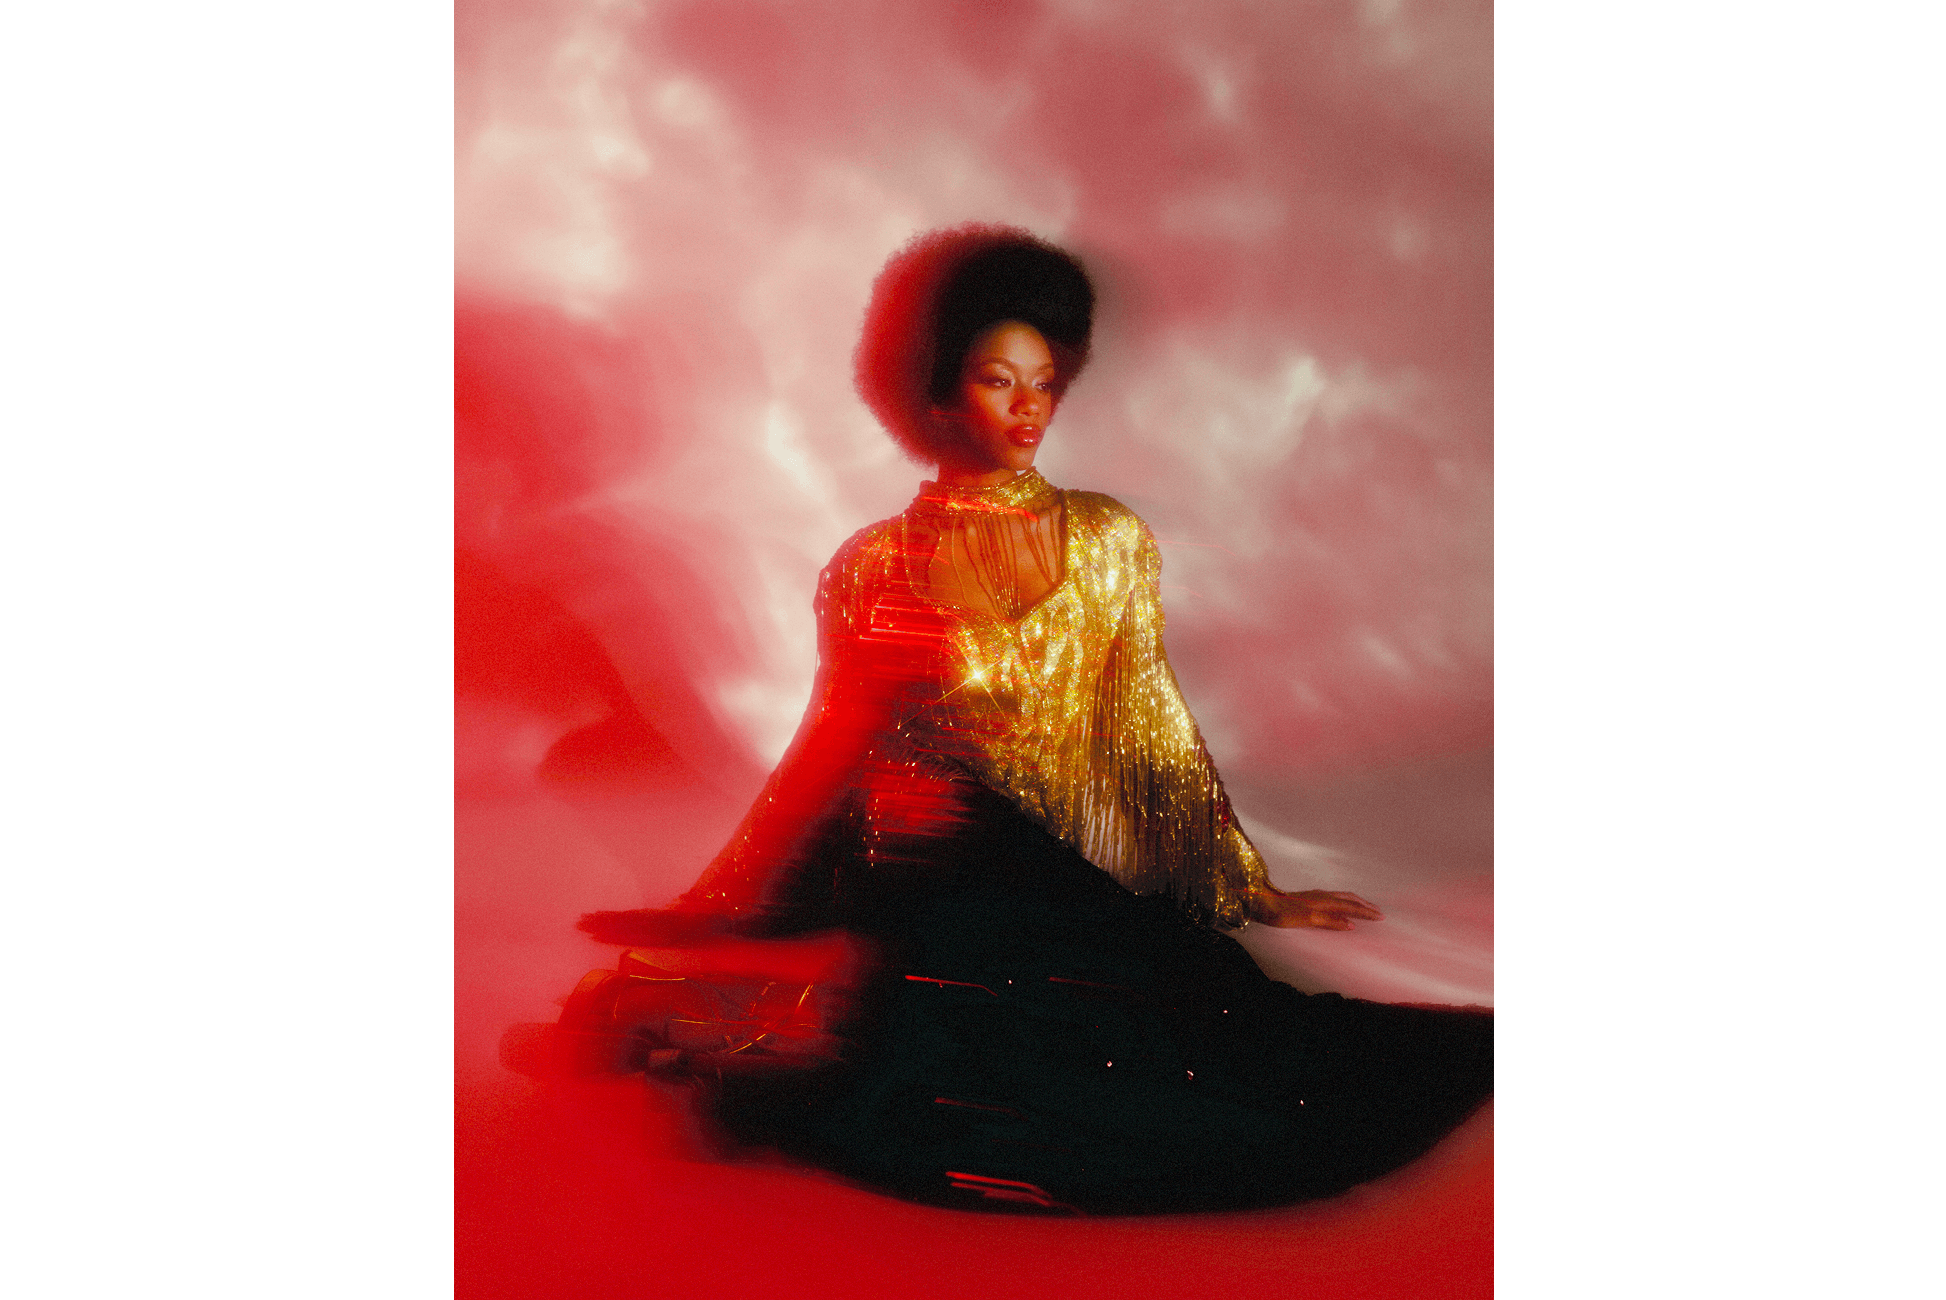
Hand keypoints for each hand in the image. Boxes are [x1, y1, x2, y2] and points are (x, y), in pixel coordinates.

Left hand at [1246, 888, 1383, 930]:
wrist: (1262, 902)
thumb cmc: (1282, 913)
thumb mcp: (1307, 920)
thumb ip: (1329, 921)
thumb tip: (1351, 925)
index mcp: (1324, 901)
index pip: (1351, 907)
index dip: (1366, 912)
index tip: (1380, 917)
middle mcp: (1322, 895)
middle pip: (1350, 898)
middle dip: (1365, 905)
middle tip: (1379, 912)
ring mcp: (1316, 895)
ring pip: (1342, 896)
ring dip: (1356, 902)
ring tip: (1365, 907)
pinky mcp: (1309, 897)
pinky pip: (1335, 897)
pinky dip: (1345, 901)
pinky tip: (1342, 906)